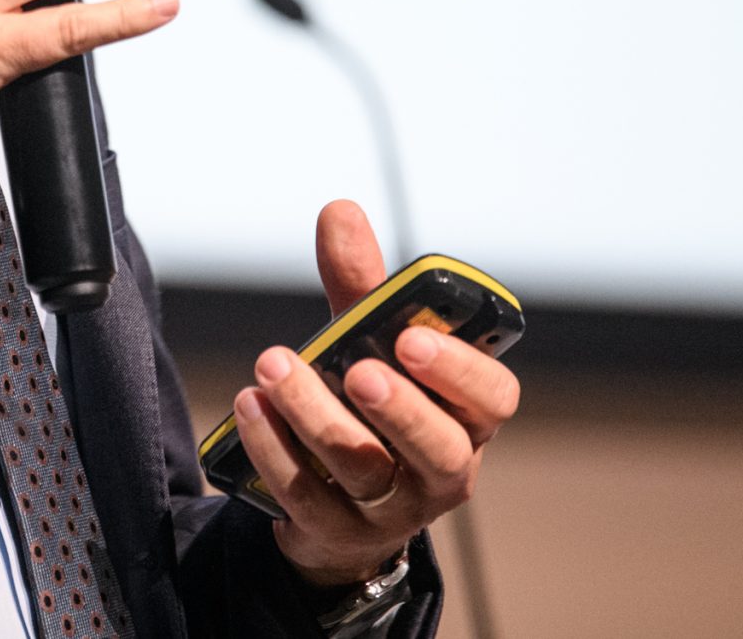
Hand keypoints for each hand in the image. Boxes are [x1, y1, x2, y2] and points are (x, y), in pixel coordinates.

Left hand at [230, 201, 521, 585]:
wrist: (334, 499)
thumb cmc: (368, 402)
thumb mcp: (369, 343)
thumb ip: (360, 285)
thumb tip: (339, 210)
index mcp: (466, 416)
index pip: (493, 400)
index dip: (461, 372)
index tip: (413, 338)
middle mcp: (441, 469)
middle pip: (438, 449)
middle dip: (399, 409)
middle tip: (356, 369)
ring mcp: (391, 510)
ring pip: (363, 469)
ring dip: (313, 415)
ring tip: (270, 366)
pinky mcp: (336, 532)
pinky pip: (306, 497)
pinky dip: (273, 449)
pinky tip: (249, 407)